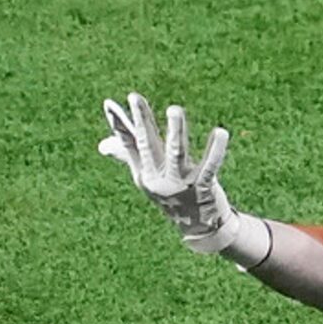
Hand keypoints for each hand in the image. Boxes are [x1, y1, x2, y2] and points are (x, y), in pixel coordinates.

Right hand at [99, 91, 249, 253]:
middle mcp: (158, 178)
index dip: (119, 125)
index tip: (108, 103)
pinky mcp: (202, 187)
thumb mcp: (147, 177)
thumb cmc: (170, 196)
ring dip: (176, 130)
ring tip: (174, 109)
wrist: (197, 227)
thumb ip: (128, 156)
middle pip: (148, 145)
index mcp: (144, 173)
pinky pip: (209, 166)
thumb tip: (102, 144)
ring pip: (176, 153)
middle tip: (134, 96)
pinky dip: (216, 150)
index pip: (130, 144)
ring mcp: (180, 184)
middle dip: (142, 121)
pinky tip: (220, 132)